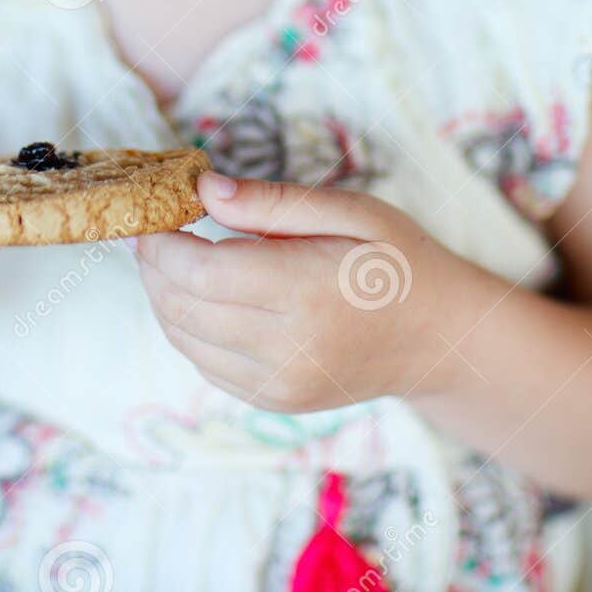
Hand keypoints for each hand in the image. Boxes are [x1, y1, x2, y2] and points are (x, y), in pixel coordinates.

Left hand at [135, 170, 462, 412]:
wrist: (440, 339)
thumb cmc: (397, 261)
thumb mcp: (349, 210)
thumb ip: (272, 202)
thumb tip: (204, 189)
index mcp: (304, 292)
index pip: (199, 272)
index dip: (162, 242)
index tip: (153, 214)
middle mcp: (285, 348)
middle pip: (183, 307)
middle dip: (154, 266)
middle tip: (152, 230)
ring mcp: (278, 384)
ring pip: (185, 340)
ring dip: (163, 297)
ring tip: (169, 258)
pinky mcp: (274, 401)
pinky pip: (206, 364)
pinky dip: (188, 328)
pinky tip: (200, 297)